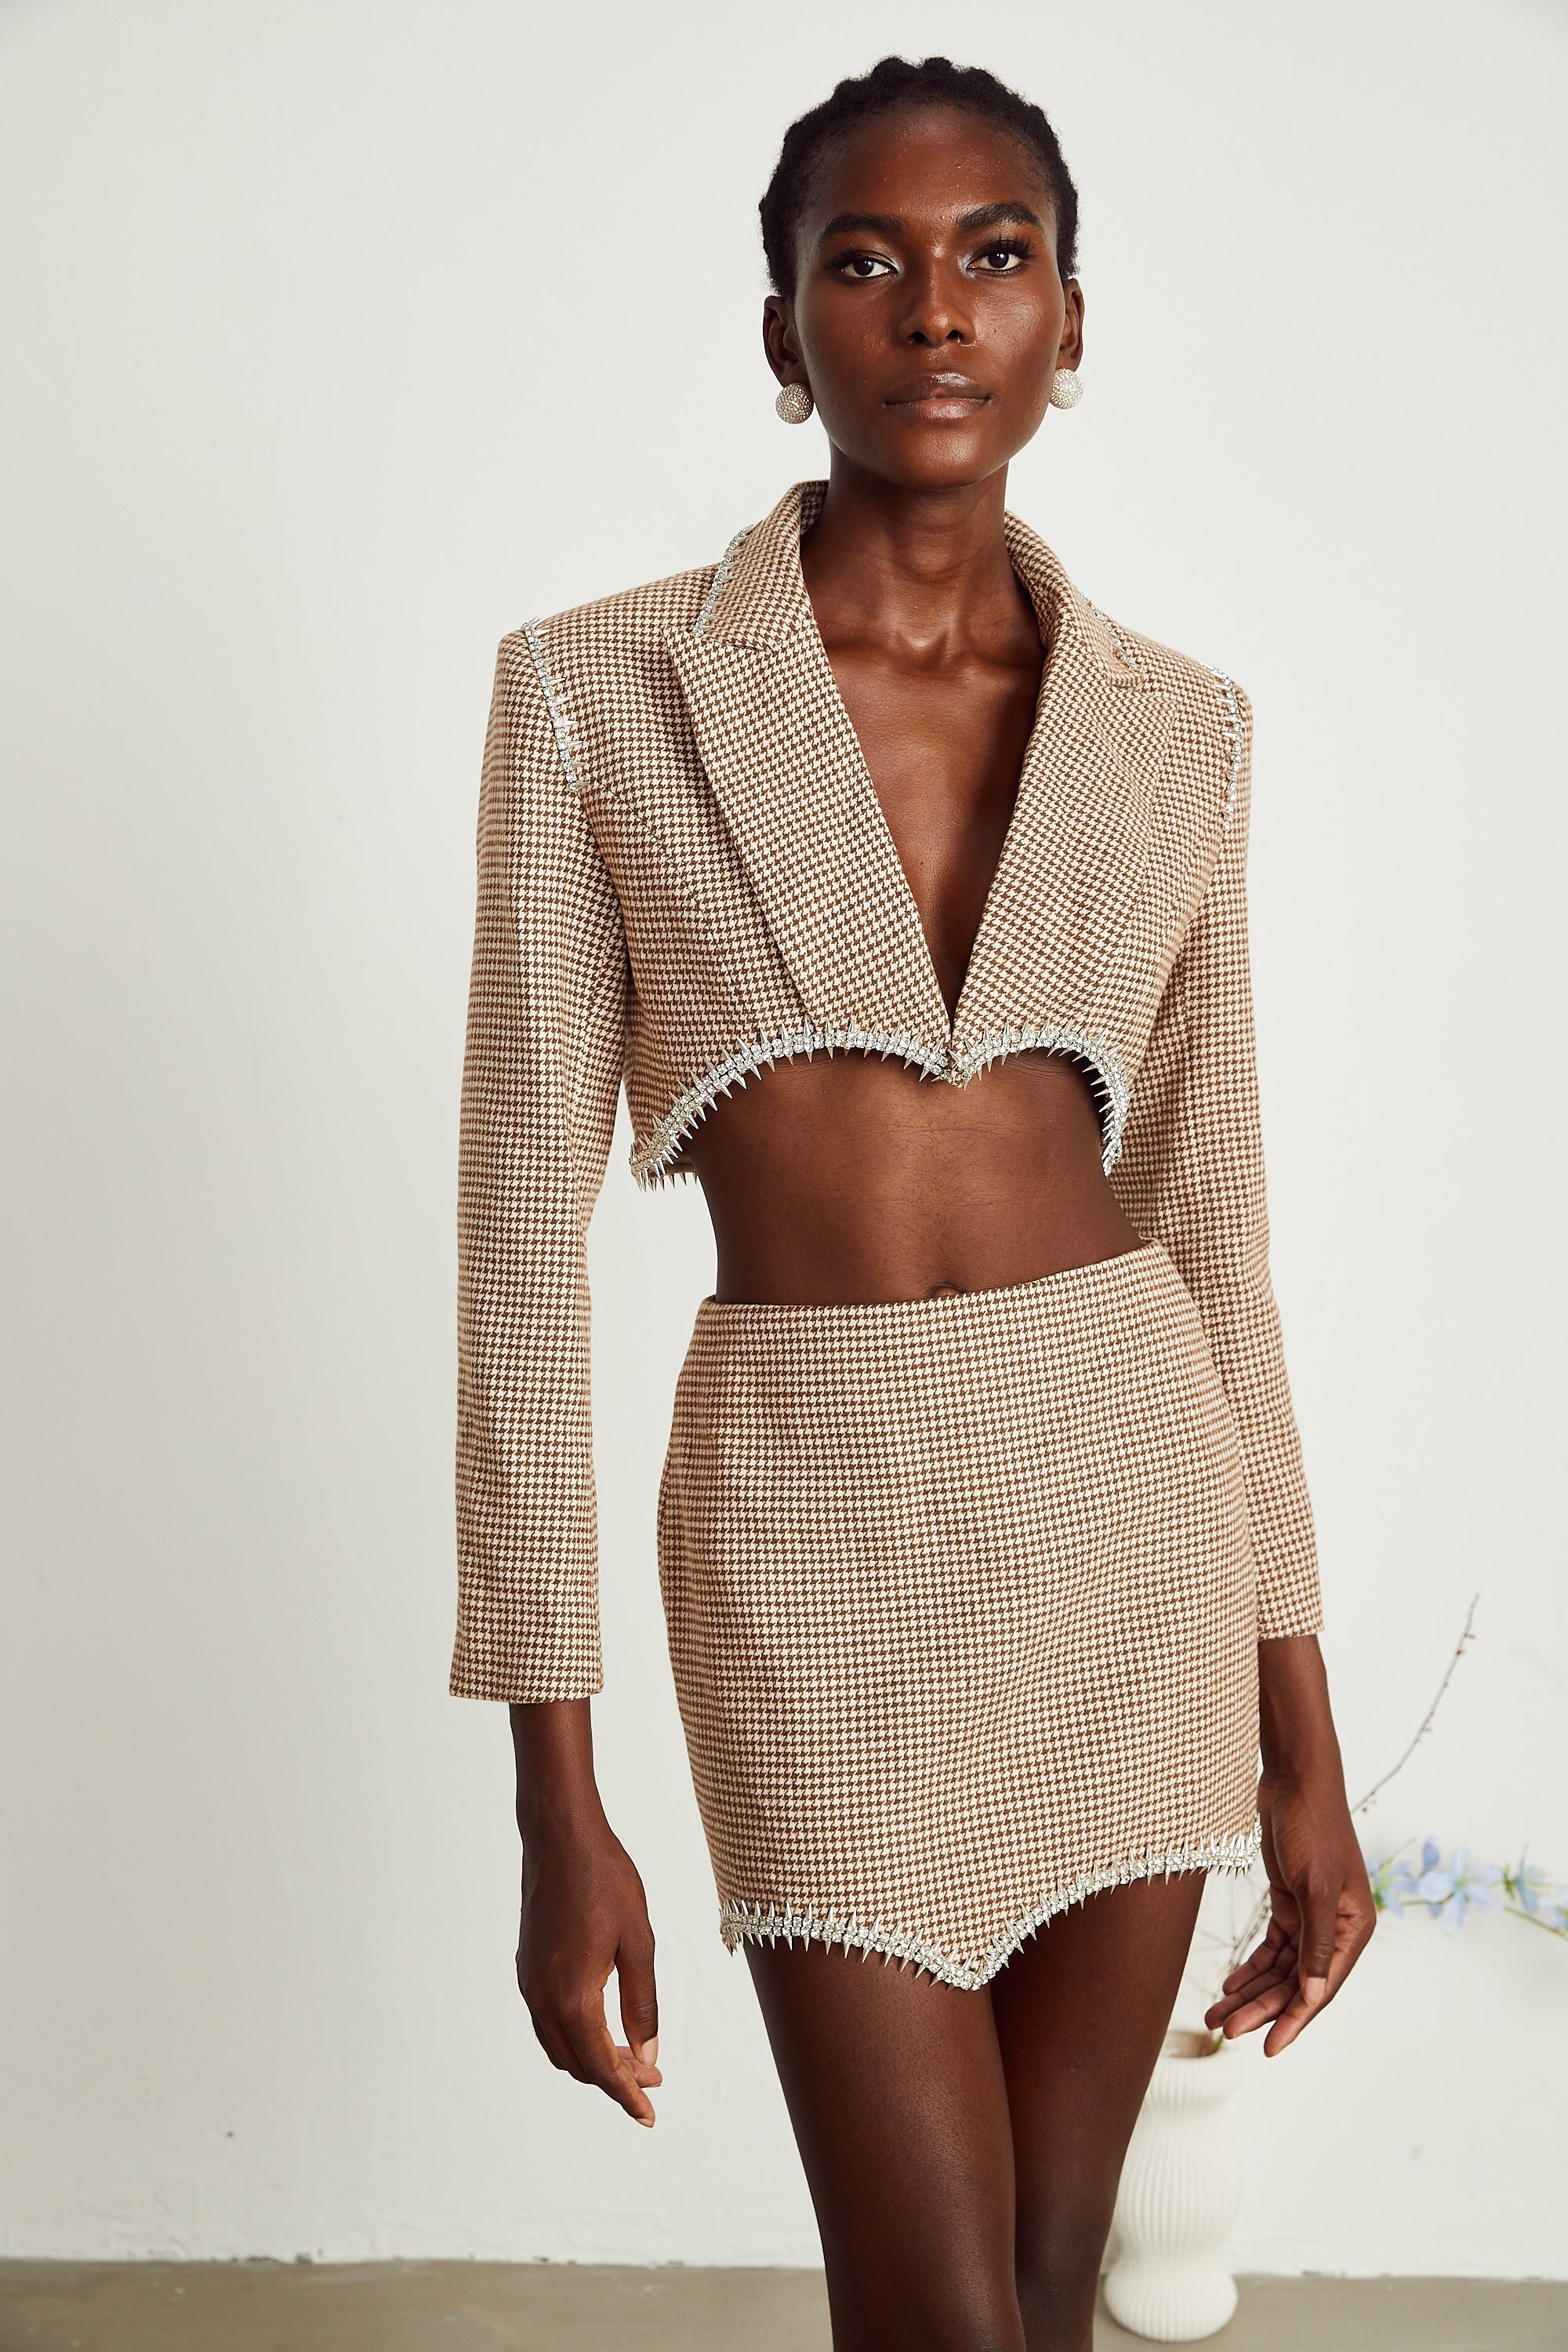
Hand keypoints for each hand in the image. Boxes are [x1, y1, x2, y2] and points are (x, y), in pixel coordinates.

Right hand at [516, 1819, 662, 2125]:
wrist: (560, 1836)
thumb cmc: (606, 1881)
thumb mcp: (639, 1943)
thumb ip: (643, 2004)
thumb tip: (648, 2055)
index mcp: (573, 1997)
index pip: (602, 2066)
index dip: (627, 2095)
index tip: (650, 2116)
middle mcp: (542, 1998)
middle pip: (577, 2064)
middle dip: (615, 2078)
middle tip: (653, 2076)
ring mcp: (529, 1983)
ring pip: (559, 2046)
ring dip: (593, 2058)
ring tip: (633, 2053)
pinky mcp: (526, 1967)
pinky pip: (547, 2021)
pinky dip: (575, 2035)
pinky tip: (603, 2023)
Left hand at [1206, 1765, 1374, 2055]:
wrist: (1294, 1780)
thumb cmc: (1313, 1827)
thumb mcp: (1315, 1887)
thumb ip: (1316, 1943)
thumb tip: (1312, 1994)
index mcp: (1354, 1931)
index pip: (1319, 1989)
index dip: (1293, 2020)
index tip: (1266, 2049)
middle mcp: (1336, 1930)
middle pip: (1294, 1983)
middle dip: (1260, 2008)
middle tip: (1223, 2029)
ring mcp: (1311, 1917)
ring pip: (1279, 1969)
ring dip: (1249, 1991)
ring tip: (1216, 2015)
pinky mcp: (1290, 1903)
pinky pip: (1271, 1947)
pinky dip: (1250, 1966)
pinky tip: (1228, 1984)